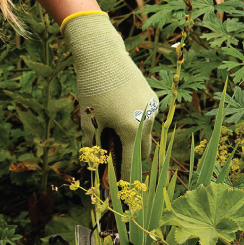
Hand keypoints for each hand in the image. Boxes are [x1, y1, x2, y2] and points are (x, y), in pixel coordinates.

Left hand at [61, 12, 158, 180]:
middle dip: (131, 159)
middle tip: (116, 161)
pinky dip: (137, 123)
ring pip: (146, 134)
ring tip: (114, 131)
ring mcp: (153, 109)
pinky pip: (147, 119)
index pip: (131, 163)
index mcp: (130, 130)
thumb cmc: (92, 89)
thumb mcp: (89, 120)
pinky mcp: (153, 98)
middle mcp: (147, 121)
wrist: (103, 55)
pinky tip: (119, 112)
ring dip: (134, 139)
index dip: (125, 177)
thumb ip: (94, 144)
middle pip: (143, 152)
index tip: (122, 189)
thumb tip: (96, 163)